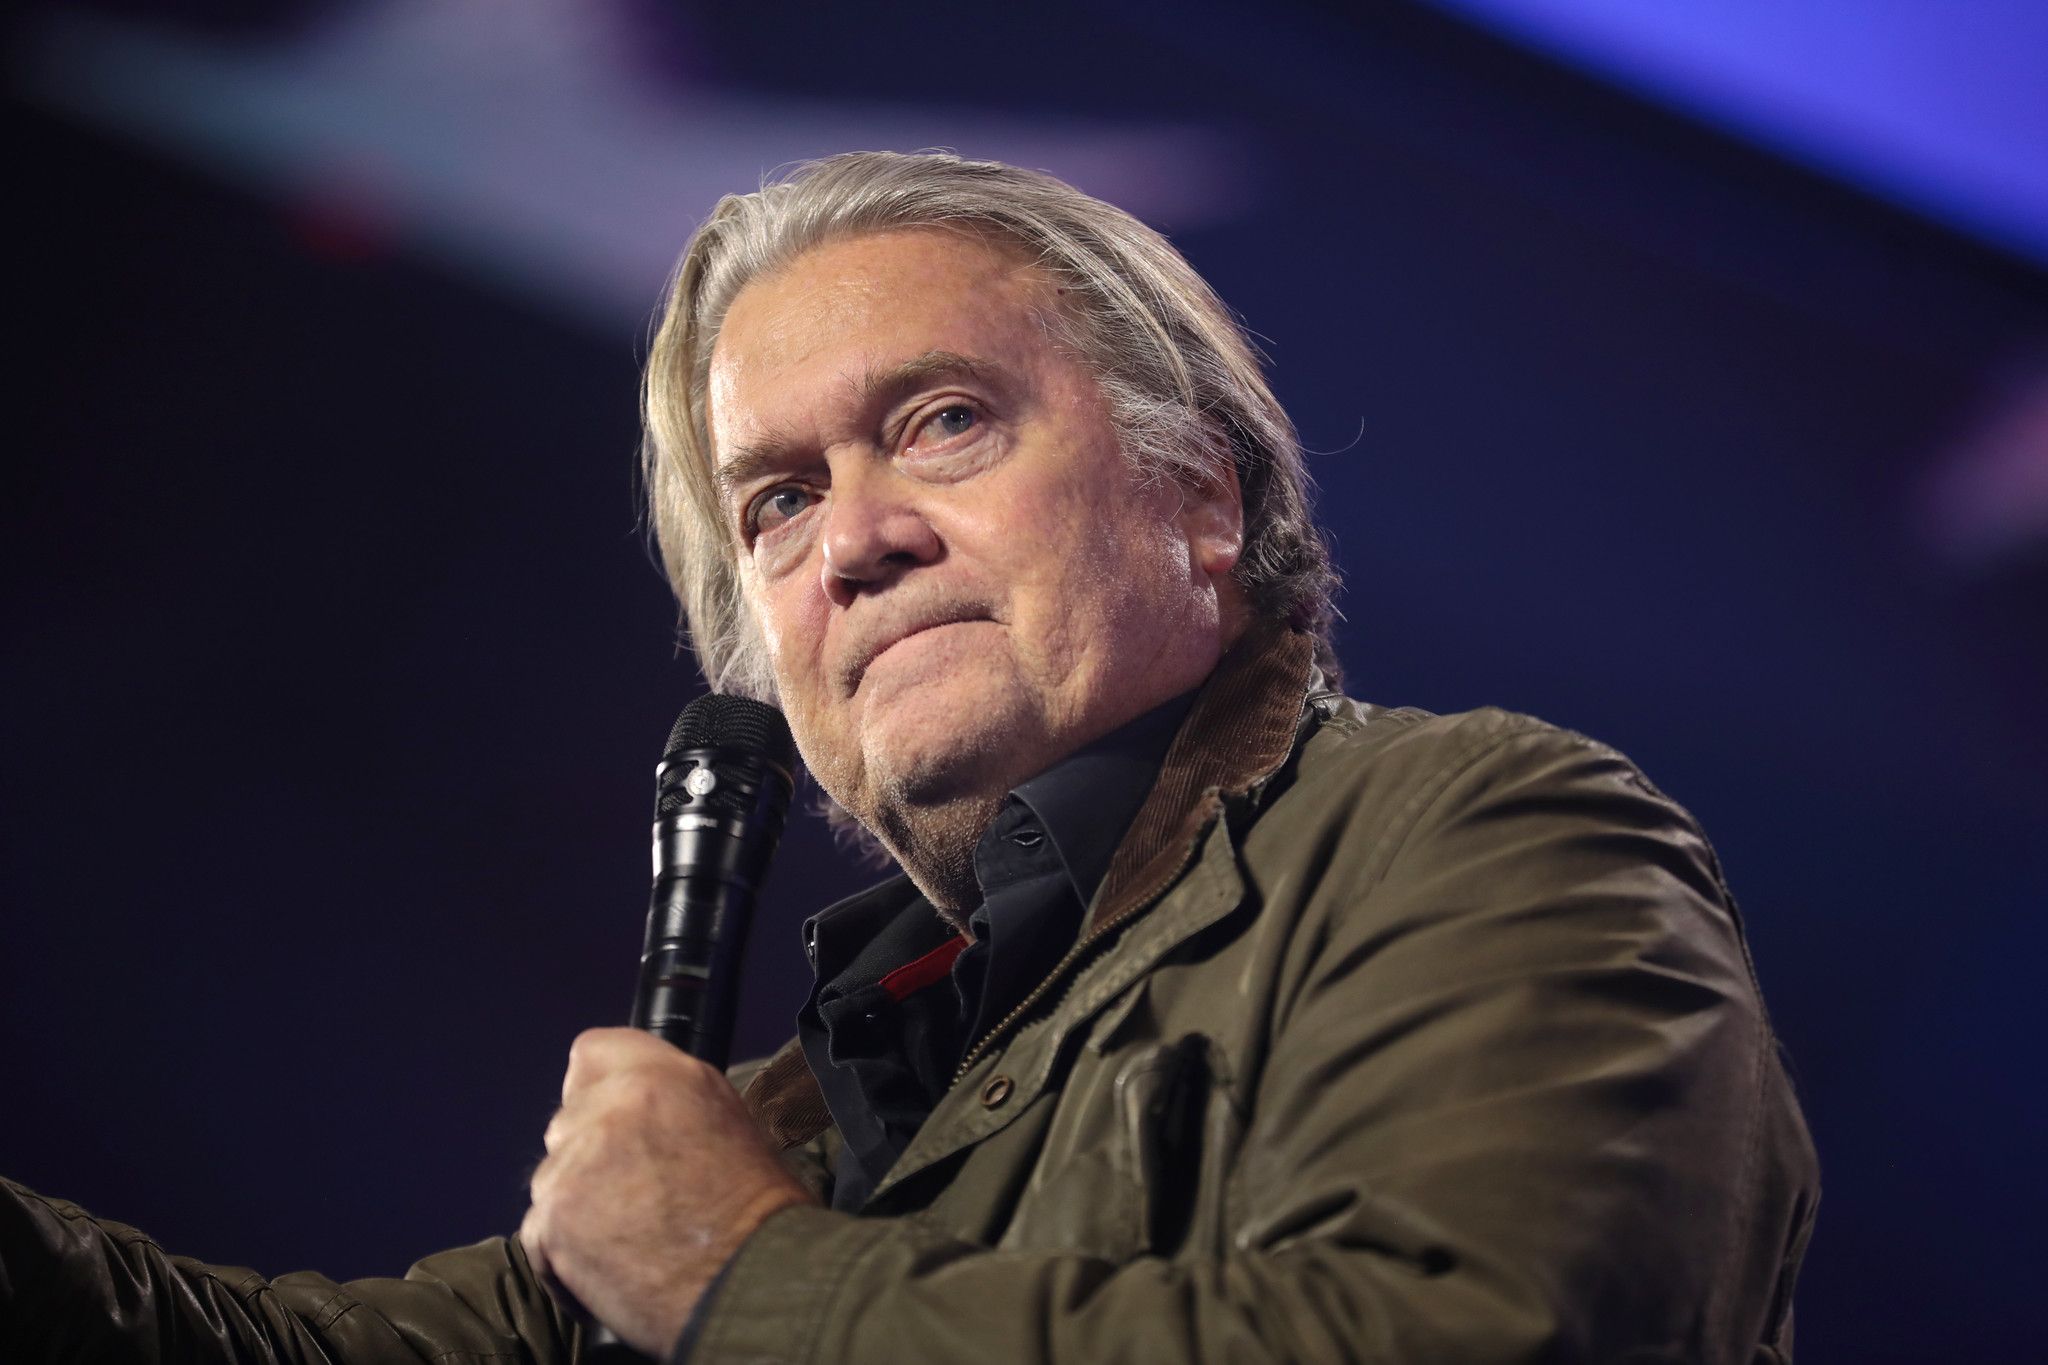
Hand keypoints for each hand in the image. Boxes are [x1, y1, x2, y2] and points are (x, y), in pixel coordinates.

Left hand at [519, 1028, 813, 1355]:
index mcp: (665, 1074)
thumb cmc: (760, 1214)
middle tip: (631, 1191)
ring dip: (577, 1204)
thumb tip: (643, 1117)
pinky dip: (563, 1254)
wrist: (754, 1281)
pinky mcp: (552, 1220)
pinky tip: (611, 1267)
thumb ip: (673, 1104)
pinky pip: (538, 1231)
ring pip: (552, 1177)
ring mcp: (574, 1163)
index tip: (608, 1116)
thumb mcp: (729, 1122)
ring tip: (627, 1236)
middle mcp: (614, 1106)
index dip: (596, 1087)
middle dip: (589, 1154)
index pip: (592, 1052)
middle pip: (568, 1121)